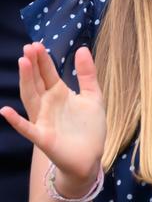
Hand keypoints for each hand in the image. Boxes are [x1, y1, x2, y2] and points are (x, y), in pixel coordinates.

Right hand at [0, 43, 105, 191]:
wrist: (90, 157)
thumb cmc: (89, 127)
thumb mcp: (93, 96)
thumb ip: (87, 74)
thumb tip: (81, 48)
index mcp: (59, 94)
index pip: (48, 73)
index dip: (43, 60)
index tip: (37, 44)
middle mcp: (47, 104)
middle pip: (36, 82)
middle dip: (33, 65)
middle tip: (28, 48)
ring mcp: (43, 120)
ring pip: (31, 98)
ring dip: (26, 82)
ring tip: (22, 64)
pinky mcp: (43, 137)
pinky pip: (27, 128)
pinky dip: (16, 121)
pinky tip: (5, 111)